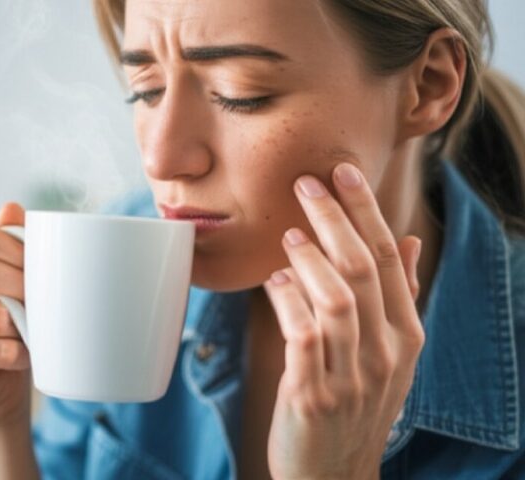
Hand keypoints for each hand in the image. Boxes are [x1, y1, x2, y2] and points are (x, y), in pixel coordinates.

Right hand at [0, 202, 31, 424]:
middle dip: (20, 286)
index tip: (41, 265)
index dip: (14, 249)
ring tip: (34, 326)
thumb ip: (10, 237)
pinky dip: (18, 353)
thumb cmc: (3, 310)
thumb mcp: (9, 269)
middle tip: (43, 298)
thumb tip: (11, 209)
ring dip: (23, 323)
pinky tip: (22, 352)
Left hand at [263, 162, 424, 478]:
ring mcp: (350, 374)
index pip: (389, 259)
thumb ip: (398, 297)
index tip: (343, 173)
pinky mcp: (312, 394)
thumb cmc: (357, 401)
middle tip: (306, 183)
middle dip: (334, 219)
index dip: (365, 211)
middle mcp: (384, 352)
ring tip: (290, 233)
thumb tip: (407, 240)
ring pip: (336, 299)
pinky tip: (275, 281)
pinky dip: (288, 301)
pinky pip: (301, 335)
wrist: (333, 472)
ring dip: (311, 258)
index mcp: (405, 335)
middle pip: (362, 269)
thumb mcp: (390, 353)